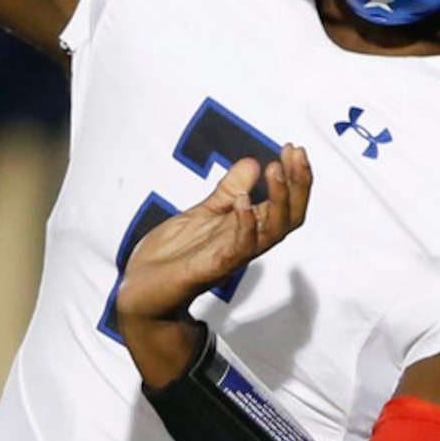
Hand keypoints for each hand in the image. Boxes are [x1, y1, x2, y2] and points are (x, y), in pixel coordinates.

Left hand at [115, 145, 311, 385]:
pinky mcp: (211, 268)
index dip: (295, 177)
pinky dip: (245, 225)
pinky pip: (238, 249)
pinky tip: (243, 202)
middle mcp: (246, 244)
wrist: (141, 292)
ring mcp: (231, 256)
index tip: (293, 148)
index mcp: (247, 230)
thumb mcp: (203, 213)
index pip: (285, 204)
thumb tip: (253, 162)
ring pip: (272, 233)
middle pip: (290, 218)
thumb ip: (228, 191)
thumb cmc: (172, 257)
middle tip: (295, 153)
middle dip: (298, 184)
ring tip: (275, 169)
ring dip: (279, 200)